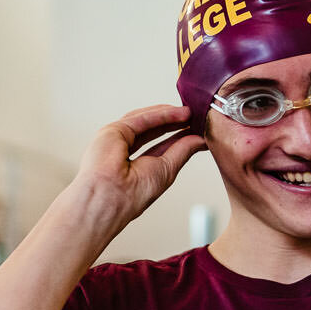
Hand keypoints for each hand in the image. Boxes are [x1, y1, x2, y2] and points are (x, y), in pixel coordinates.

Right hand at [70, 105, 203, 228]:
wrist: (110, 197)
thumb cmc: (133, 194)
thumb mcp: (167, 169)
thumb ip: (182, 151)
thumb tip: (200, 140)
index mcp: (133, 166)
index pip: (159, 145)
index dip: (177, 136)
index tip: (195, 128)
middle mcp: (122, 150)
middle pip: (151, 130)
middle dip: (173, 122)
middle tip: (194, 116)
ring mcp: (116, 139)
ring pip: (145, 121)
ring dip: (168, 115)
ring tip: (189, 112)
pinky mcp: (113, 131)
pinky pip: (141, 119)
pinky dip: (160, 115)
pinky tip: (178, 112)